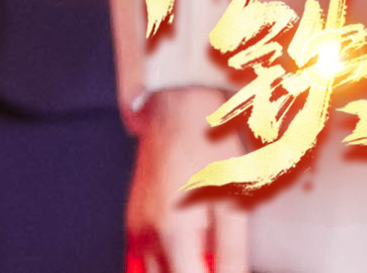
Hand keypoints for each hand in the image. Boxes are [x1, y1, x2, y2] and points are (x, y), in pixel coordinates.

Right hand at [126, 87, 245, 271]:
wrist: (177, 110)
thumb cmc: (209, 151)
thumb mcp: (233, 206)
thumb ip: (232, 255)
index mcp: (172, 233)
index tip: (222, 271)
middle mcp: (145, 234)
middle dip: (190, 272)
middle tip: (213, 262)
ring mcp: (134, 226)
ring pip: (149, 272)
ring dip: (177, 269)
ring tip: (203, 257)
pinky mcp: (133, 217)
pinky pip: (144, 256)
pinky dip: (166, 262)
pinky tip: (191, 249)